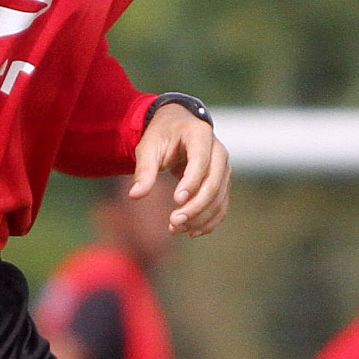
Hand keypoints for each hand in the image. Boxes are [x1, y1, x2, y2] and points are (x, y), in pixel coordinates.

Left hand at [127, 103, 229, 236]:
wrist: (178, 127)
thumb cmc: (161, 135)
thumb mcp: (148, 147)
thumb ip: (144, 170)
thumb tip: (135, 195)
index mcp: (199, 134)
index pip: (200, 160)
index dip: (191, 182)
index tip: (176, 200)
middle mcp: (218, 150)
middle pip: (213, 183)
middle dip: (195, 206)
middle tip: (173, 222)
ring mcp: (223, 167)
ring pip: (219, 197)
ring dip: (200, 217)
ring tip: (176, 229)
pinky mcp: (222, 182)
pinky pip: (221, 205)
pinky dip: (209, 221)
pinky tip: (192, 232)